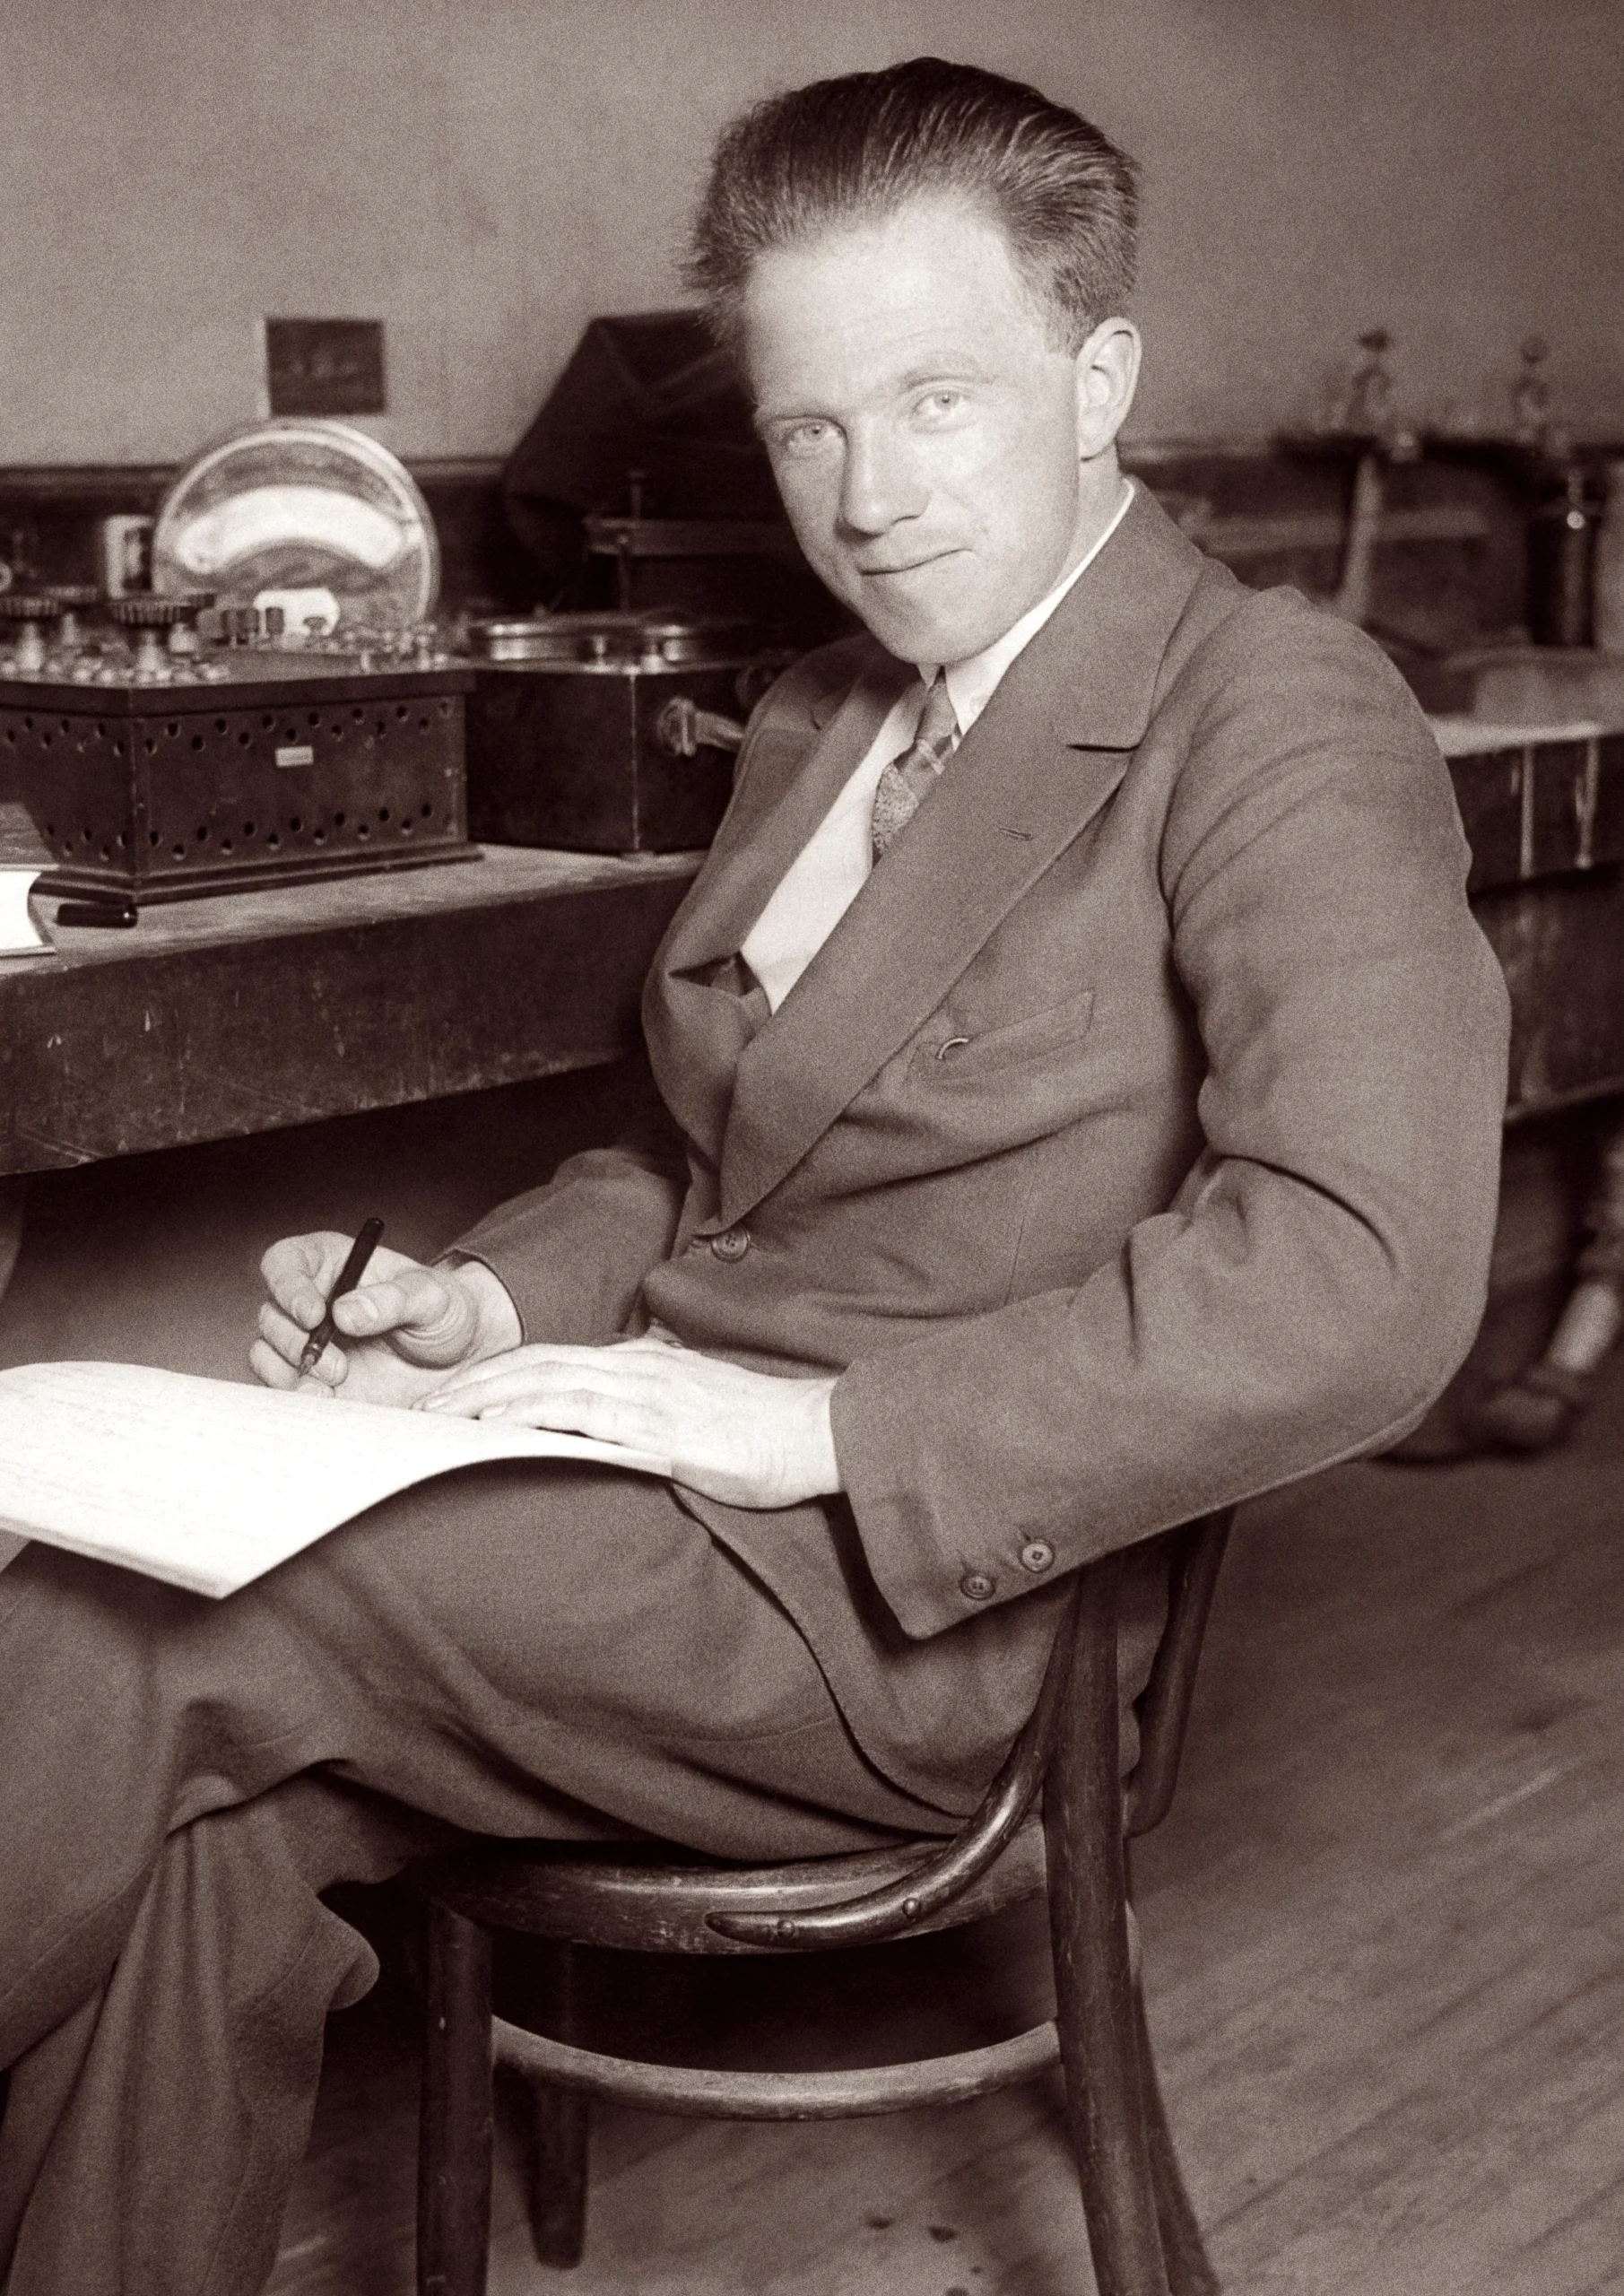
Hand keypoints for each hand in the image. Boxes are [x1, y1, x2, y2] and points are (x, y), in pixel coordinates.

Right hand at [251, 1233, 521, 1408]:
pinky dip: (297, 1396)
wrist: (457, 1358)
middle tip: (339, 1365)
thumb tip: (345, 1312)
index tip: (314, 1315)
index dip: (288, 1287)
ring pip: (266, 1353)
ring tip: (338, 1382)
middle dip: (296, 1343)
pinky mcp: (310, 1378)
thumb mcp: (431, 1297)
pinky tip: (328, 1400)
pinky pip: (282, 1387)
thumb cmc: (443, 1312)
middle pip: (270, 1315)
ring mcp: (305, 1341)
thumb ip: (392, 1299)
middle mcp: (309, 1300)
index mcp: (331, 1263)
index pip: (284, 1263)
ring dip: (293, 1373)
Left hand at [419, 1335, 841, 1509]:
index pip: (551, 1359)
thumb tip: (611, 1427)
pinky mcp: (658, 1426)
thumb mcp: (695, 1407)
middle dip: (473, 1384)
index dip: (496, 1374)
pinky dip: (528, 1418)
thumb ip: (652, 1407)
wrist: (817, 1432)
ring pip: (546, 1383)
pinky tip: (494, 1431)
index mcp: (642, 1361)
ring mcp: (646, 1392)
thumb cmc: (760, 1429)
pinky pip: (579, 1416)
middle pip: (534, 1364)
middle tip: (421, 1410)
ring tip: (439, 1420)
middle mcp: (636, 1366)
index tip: (454, 1397)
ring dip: (485, 1399)